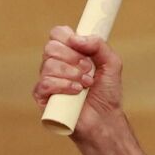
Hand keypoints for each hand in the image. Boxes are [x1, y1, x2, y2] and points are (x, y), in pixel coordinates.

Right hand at [32, 26, 154, 154]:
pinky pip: (44, 83)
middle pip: (51, 47)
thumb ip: (99, 45)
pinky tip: (76, 93)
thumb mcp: (111, 64)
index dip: (68, 37)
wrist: (105, 120)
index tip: (83, 49)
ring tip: (86, 85)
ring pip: (48, 64)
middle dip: (73, 58)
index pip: (57, 34)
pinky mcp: (42, 98)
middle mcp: (55, 65)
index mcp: (68, 53)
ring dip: (71, 74)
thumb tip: (76, 38)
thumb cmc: (107, 94)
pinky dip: (62, 86)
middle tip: (88, 70)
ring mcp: (47, 81)